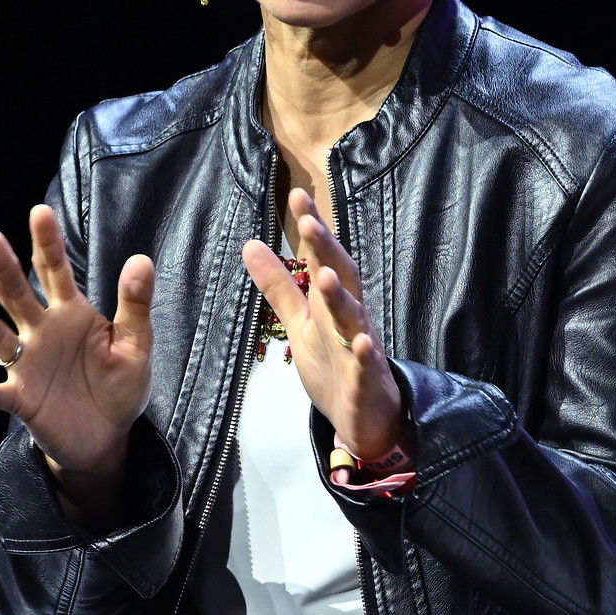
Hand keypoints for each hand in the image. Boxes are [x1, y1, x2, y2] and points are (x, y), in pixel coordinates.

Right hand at [0, 205, 155, 494]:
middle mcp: (41, 331)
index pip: (55, 271)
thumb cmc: (121, 385)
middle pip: (17, 294)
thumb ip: (135, 305)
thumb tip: (141, 260)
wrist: (109, 436)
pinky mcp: (22, 400)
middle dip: (3, 266)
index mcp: (70, 312)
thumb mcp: (136, 345)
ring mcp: (27, 364)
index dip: (47, 243)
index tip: (39, 211)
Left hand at [243, 188, 405, 460]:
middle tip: (308, 223)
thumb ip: (279, 286)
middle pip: (340, 278)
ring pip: (352, 318)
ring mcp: (360, 348)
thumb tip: (249, 244)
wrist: (366, 419)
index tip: (297, 195)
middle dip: (326, 251)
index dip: (311, 228)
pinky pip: (366, 366)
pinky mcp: (366, 381)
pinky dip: (364, 354)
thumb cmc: (334, 365)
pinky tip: (360, 342)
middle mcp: (349, 318)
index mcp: (331, 303)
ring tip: (324, 276)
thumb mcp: (300, 322)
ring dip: (339, 297)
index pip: (322, 257)